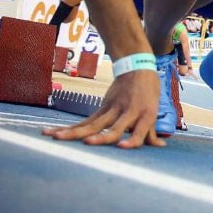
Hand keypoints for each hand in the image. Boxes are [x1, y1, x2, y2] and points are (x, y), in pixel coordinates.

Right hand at [42, 69, 163, 147]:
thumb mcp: (153, 109)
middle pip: (113, 128)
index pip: (140, 130)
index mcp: (145, 115)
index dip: (132, 140)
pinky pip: (85, 121)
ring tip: (56, 138)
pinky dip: (70, 128)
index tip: (121, 146)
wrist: (136, 66)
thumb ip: (151, 130)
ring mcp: (113, 109)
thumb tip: (159, 146)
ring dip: (74, 132)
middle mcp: (128, 113)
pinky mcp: (102, 107)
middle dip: (100, 138)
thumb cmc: (148, 91)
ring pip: (93, 124)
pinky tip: (53, 133)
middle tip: (87, 143)